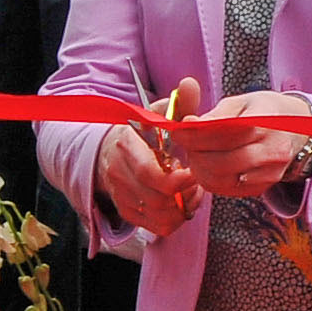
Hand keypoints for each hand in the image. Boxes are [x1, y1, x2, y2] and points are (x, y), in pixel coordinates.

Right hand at [96, 81, 204, 238]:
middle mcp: (118, 173)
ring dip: (182, 209)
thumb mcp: (162, 114)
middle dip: (184, 195)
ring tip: (191, 194)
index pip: (150, 173)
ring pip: (157, 216)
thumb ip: (180, 103)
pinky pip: (155, 227)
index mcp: (127, 146)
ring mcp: (121, 194)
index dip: (177, 180)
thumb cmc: (146, 133)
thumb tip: (190, 83)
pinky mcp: (126, 211)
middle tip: (196, 184)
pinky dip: (174, 220)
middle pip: (156, 199)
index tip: (193, 174)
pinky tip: (181, 205)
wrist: (114, 150)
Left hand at [166, 86, 311, 204]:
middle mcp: (274, 149)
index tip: (178, 130)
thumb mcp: (241, 102)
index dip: (197, 134)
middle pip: (222, 160)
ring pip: (222, 178)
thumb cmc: (261, 112)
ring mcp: (270, 172)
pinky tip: (208, 166)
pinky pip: (228, 189)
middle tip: (185, 144)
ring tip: (196, 154)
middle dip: (195, 152)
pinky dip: (210, 179)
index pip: (226, 132)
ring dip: (200, 168)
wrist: (295, 131)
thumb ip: (215, 114)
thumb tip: (187, 123)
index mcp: (268, 121)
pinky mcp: (263, 187)